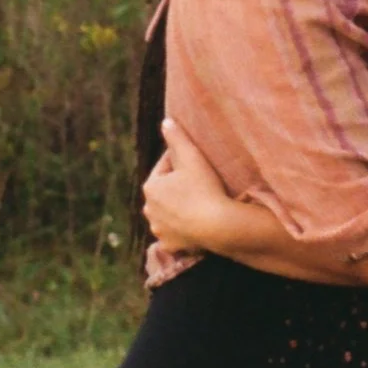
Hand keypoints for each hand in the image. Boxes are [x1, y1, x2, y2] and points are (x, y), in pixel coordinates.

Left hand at [142, 115, 232, 253]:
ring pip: (169, 213)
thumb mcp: (193, 157)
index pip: (166, 167)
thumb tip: (166, 122)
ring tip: (198, 203)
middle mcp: (149, 210)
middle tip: (200, 182)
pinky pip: (176, 233)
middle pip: (166, 192)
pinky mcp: (170, 245)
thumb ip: (177, 138)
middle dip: (178, 186)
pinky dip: (183, 228)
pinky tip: (195, 224)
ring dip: (179, 208)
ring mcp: (159, 230)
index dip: (183, 162)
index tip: (197, 162)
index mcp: (151, 187)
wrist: (218, 226)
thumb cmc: (205, 188)